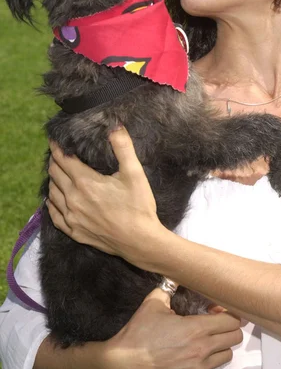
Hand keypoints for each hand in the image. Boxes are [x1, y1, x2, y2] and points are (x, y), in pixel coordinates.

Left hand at [47, 126, 165, 267]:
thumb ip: (123, 147)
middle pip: (55, 174)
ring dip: (53, 180)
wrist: (140, 241)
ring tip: (57, 172)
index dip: (57, 148)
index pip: (63, 160)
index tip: (54, 139)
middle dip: (55, 161)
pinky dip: (52, 203)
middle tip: (58, 153)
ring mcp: (72, 218)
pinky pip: (54, 215)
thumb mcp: (135, 173)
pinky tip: (53, 199)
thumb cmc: (138, 207)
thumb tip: (115, 126)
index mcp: (85, 182)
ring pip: (52, 193)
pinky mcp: (75, 232)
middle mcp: (73, 199)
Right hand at [98, 288, 242, 368]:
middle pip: (235, 337)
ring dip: (223, 343)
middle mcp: (202, 348)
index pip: (231, 321)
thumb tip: (174, 276)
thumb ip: (168, 288)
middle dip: (230, 326)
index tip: (219, 308)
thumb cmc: (139, 334)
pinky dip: (212, 357)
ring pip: (228, 354)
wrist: (127, 362)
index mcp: (196, 328)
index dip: (228, 312)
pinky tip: (200, 349)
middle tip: (218, 320)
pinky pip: (214, 366)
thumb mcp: (153, 303)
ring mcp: (199, 366)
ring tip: (210, 336)